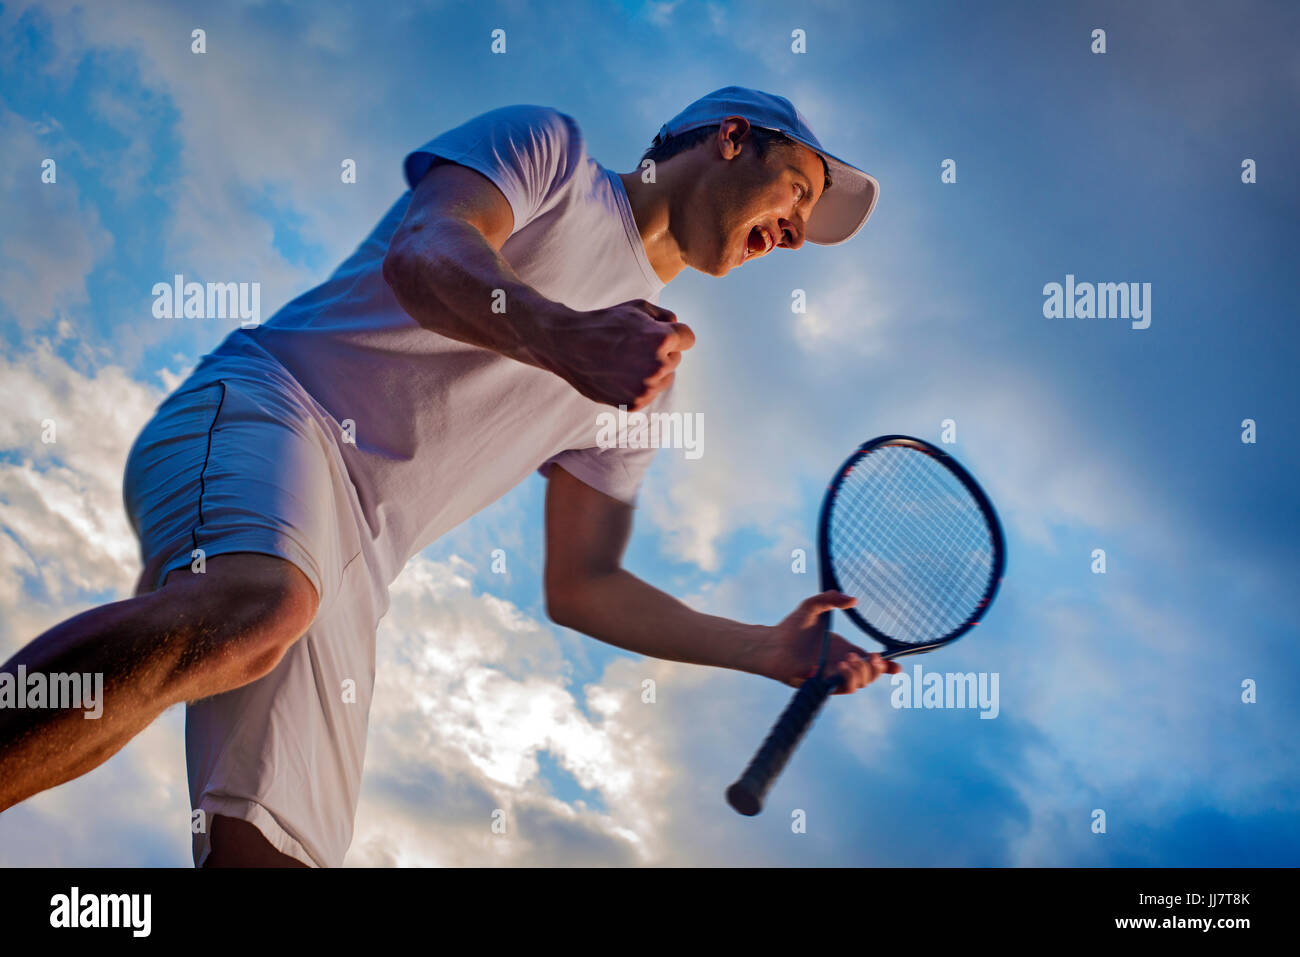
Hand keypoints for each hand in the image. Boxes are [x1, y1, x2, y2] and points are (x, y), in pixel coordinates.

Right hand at [541, 299, 694, 410]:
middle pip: (676, 358)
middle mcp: (658, 365)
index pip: (688, 338)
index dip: (674, 333)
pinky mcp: (634, 403)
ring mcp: (646, 387)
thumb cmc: (605, 323)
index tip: (658, 333)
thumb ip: (665, 316)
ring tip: (627, 361)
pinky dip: (639, 386)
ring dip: (654, 371)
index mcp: (662, 339)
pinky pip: (650, 393)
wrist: (569, 346)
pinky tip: (621, 375)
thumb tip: (677, 327)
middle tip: (633, 346)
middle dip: (662, 351)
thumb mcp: (637, 307)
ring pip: (666, 378)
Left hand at [758, 590, 900, 693]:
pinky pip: (841, 688)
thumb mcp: (813, 606)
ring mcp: (832, 677)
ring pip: (858, 684)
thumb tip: (854, 599)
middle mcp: (841, 666)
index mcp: (844, 650)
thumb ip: (831, 598)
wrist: (772, 643)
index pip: (871, 662)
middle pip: (870, 675)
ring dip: (860, 673)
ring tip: (848, 659)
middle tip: (873, 657)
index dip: (886, 667)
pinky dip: (845, 678)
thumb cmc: (791, 627)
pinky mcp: (822, 685)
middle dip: (876, 669)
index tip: (898, 667)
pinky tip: (837, 665)